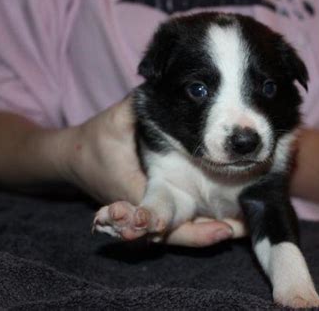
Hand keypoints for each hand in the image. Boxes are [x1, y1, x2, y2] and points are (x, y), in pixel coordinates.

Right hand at [63, 95, 245, 245]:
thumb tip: (159, 83)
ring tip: (242, 226)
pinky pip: (178, 218)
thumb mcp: (114, 121)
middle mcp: (144, 207)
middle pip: (180, 234)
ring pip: (181, 229)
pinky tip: (225, 216)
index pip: (167, 222)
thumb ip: (136, 106)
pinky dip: (200, 221)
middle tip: (244, 230)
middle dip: (212, 235)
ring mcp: (148, 208)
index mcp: (135, 192)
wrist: (74, 158)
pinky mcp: (152, 202)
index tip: (225, 229)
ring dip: (209, 230)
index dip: (197, 232)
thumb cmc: (93, 141)